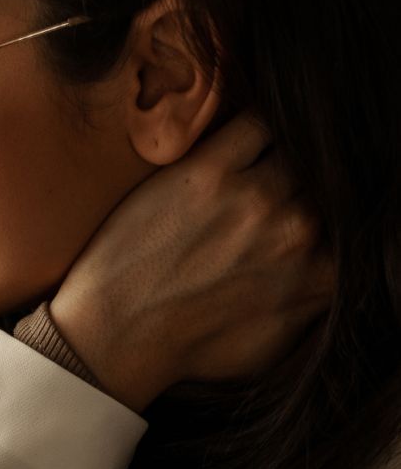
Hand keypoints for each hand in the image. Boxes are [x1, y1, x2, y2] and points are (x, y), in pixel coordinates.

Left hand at [49, 110, 336, 411]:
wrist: (115, 338)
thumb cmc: (190, 347)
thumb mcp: (278, 341)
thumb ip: (318, 299)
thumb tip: (340, 270)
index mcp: (323, 273)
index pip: (353, 216)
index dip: (335, 206)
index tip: (313, 204)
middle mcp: (298, 232)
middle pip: (326, 179)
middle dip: (309, 181)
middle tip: (279, 186)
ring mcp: (252, 199)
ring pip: (298, 148)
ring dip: (285, 151)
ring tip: (264, 161)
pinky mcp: (206, 174)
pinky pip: (257, 121)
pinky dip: (261, 121)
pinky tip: (250, 134)